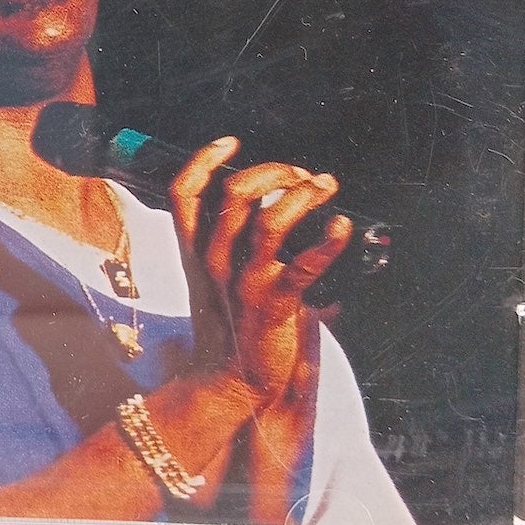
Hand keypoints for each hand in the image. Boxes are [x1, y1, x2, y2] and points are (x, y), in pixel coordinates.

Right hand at [167, 137, 351, 407]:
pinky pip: (303, 265)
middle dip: (273, 172)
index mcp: (197, 252)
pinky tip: (341, 228)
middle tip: (302, 175)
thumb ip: (231, 246)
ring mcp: (243, 281)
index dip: (203, 161)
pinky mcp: (274, 303)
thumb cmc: (232, 327)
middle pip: (234, 194)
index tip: (230, 142)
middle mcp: (215, 261)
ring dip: (303, 195)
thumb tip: (271, 208)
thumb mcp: (217, 281)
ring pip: (269, 220)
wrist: (231, 382)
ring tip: (325, 187)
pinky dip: (327, 242)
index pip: (183, 194)